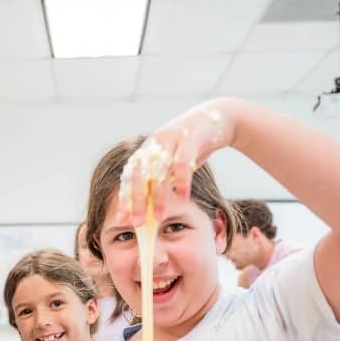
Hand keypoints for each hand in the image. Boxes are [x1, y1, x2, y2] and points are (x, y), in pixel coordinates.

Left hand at [119, 99, 237, 225]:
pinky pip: (182, 163)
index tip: (121, 219)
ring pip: (159, 173)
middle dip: (137, 202)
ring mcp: (171, 140)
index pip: (130, 177)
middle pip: (139, 176)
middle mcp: (154, 144)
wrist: (218, 117)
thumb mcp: (173, 163)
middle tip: (137, 223)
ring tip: (159, 218)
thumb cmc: (193, 146)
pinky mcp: (189, 138)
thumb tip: (150, 206)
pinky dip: (182, 182)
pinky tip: (183, 198)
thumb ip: (162, 179)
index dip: (125, 198)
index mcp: (147, 150)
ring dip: (158, 198)